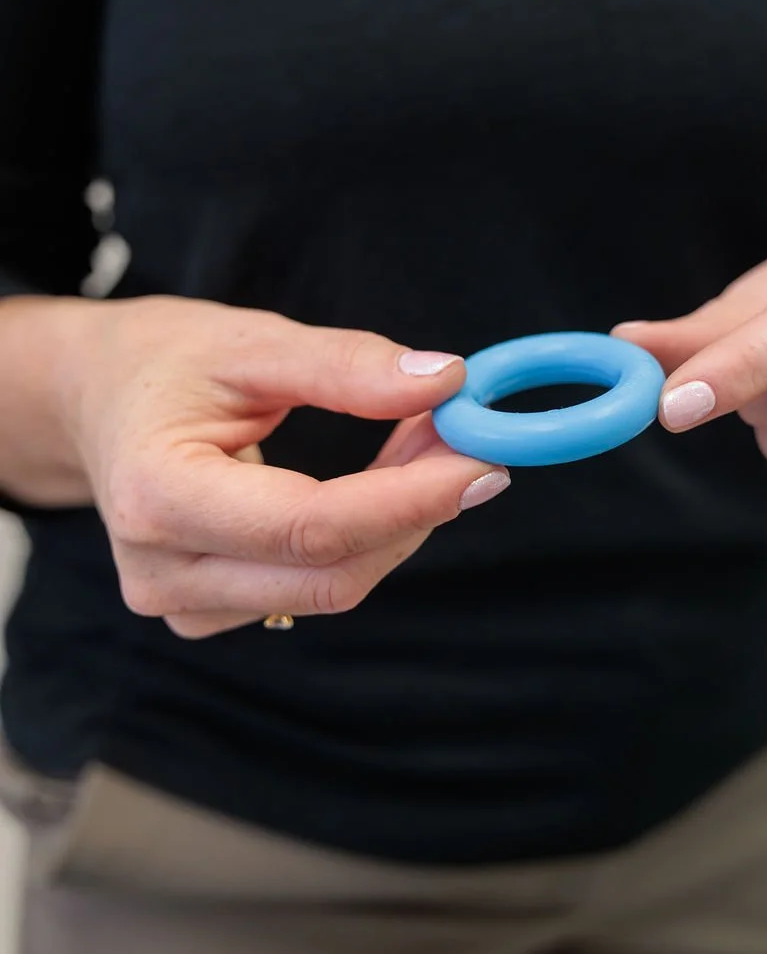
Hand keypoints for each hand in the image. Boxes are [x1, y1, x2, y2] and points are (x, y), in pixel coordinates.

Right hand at [55, 296, 508, 636]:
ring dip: (399, 523)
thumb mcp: (251, 342)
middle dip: (417, 508)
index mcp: (156, 494)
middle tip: (471, 436)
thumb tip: (445, 383)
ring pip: (331, 588)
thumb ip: (346, 365)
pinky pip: (314, 589)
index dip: (407, 499)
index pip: (308, 525)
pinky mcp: (210, 612)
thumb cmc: (164, 362)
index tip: (483, 460)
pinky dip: (367, 538)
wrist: (96, 400)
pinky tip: (383, 482)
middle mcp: (162, 571)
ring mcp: (181, 604)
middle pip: (329, 572)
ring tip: (425, 442)